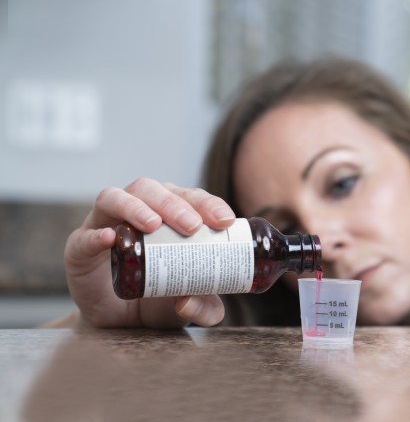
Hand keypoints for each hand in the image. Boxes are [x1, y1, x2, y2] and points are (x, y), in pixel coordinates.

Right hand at [64, 177, 235, 328]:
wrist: (118, 322)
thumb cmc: (158, 298)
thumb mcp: (190, 304)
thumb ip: (204, 307)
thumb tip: (191, 301)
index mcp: (171, 215)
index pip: (191, 199)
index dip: (208, 204)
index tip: (225, 220)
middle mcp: (139, 211)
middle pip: (155, 191)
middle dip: (175, 204)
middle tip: (191, 226)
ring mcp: (106, 225)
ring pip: (116, 198)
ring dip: (136, 207)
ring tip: (152, 224)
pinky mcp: (80, 248)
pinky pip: (84, 236)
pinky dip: (96, 235)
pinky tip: (109, 239)